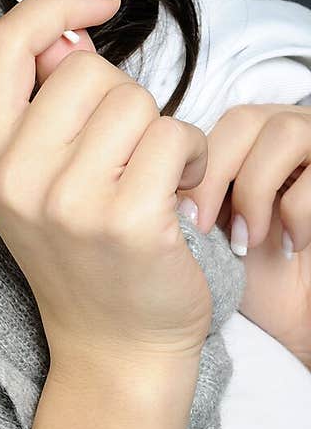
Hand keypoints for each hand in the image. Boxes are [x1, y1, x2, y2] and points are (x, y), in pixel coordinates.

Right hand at [0, 0, 213, 378]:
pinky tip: (179, 196)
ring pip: (136, 102)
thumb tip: (70, 35)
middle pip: (87, 71)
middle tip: (121, 155)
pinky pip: (175, 137)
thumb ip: (44, 101)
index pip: (7, 44)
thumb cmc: (82, 248)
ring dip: (161, 132)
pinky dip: (193, 159)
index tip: (102, 1)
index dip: (56, 3)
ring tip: (151, 179)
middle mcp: (13, 176)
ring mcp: (66, 201)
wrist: (112, 342)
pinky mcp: (125, 220)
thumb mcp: (37, 174)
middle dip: (122, 100)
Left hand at [183, 103, 310, 369]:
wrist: (289, 311)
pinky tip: (288, 246)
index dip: (184, 157)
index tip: (170, 211)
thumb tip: (134, 163)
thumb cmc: (241, 272)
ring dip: (255, 191)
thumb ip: (172, 184)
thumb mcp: (194, 221)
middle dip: (216, 175)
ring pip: (284, 133)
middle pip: (243, 119)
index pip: (203, 117)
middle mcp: (280, 132)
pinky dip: (297, 214)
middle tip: (199, 228)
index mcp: (240, 139)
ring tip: (244, 241)